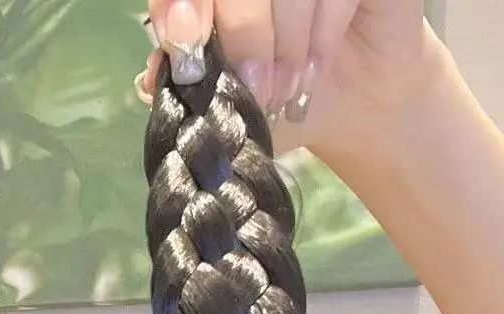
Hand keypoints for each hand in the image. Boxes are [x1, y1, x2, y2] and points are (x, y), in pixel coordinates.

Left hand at [135, 0, 446, 159]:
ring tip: (288, 90)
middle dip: (241, 32)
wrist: (353, 113)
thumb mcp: (228, 105)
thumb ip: (188, 87)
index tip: (185, 39)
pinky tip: (315, 70)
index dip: (178, 2)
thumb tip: (150, 76)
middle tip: (255, 87)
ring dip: (286, 41)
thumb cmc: (281, 104)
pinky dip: (322, 33)